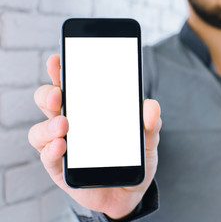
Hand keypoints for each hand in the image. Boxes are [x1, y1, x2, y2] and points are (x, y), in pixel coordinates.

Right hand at [28, 54, 161, 218]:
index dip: (62, 71)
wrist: (130, 190)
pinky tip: (61, 145)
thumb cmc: (133, 157)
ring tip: (64, 125)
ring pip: (41, 129)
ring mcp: (63, 146)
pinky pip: (47, 158)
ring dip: (48, 125)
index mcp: (89, 110)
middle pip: (49, 102)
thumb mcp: (148, 137)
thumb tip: (150, 108)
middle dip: (48, 93)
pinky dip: (50, 150)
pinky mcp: (60, 169)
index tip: (59, 58)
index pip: (71, 85)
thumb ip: (151, 121)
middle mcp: (71, 124)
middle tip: (59, 94)